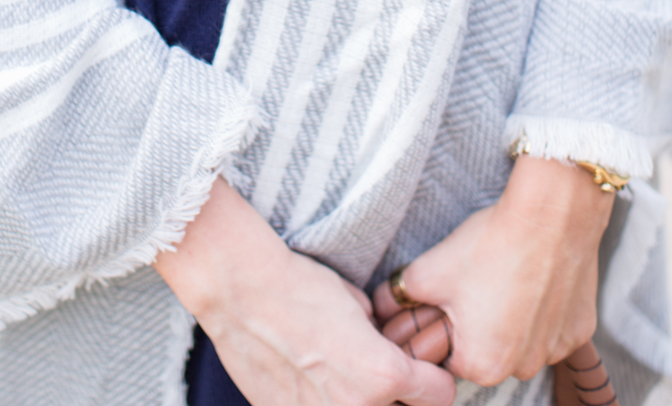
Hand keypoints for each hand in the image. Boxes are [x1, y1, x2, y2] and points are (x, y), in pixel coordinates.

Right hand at [154, 177, 456, 405]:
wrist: (241, 292)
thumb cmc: (298, 287)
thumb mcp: (357, 302)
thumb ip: (379, 336)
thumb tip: (382, 343)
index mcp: (384, 375)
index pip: (440, 395)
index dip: (432, 375)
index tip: (422, 368)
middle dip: (400, 395)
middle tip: (382, 372)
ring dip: (362, 400)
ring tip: (342, 375)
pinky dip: (322, 401)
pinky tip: (310, 379)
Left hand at [373, 156, 613, 386]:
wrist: (551, 217)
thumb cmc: (489, 246)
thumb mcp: (430, 270)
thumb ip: (398, 295)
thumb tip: (380, 305)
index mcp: (481, 365)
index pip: (446, 357)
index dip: (437, 327)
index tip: (441, 302)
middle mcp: (522, 369)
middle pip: (484, 351)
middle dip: (473, 324)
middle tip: (471, 285)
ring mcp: (555, 352)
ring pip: (518, 340)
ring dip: (507, 319)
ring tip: (501, 276)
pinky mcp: (578, 331)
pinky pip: (549, 328)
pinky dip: (538, 310)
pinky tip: (530, 277)